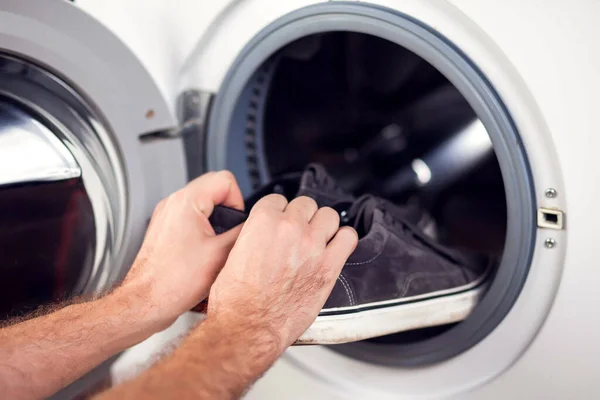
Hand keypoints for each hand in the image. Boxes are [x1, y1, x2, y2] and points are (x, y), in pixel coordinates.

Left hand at [118, 170, 243, 328]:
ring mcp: (166, 215)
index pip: (226, 180)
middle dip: (227, 210)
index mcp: (186, 202)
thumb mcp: (221, 255)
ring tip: (217, 243)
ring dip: (214, 220)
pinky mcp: (163, 229)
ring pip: (202, 203)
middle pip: (213, 188)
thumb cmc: (172, 282)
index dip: (238, 201)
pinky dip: (201, 229)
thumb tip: (255, 228)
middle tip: (229, 233)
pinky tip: (204, 251)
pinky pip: (189, 217)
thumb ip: (242, 234)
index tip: (237, 223)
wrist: (146, 301)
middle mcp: (172, 204)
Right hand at [207, 194, 357, 353]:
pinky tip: (335, 246)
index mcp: (262, 222)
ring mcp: (312, 246)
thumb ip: (253, 235)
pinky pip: (348, 239)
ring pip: (328, 216)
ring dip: (322, 225)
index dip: (278, 212)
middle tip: (296, 232)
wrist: (247, 328)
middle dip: (301, 217)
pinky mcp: (328, 267)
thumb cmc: (236, 300)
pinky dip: (343, 240)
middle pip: (305, 204)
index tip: (280, 221)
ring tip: (317, 238)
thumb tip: (262, 232)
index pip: (277, 199)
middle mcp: (290, 229)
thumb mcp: (232, 254)